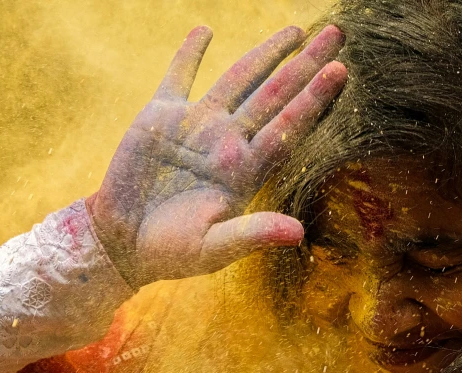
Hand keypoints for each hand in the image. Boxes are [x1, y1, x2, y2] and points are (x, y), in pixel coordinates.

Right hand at [88, 24, 346, 288]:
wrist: (122, 242)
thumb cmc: (170, 253)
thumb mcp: (212, 249)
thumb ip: (252, 234)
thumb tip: (299, 234)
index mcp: (244, 170)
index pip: (287, 127)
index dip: (313, 99)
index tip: (339, 70)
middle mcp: (227, 142)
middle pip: (274, 94)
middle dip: (304, 64)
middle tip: (335, 33)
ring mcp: (196, 126)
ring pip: (238, 79)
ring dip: (265, 53)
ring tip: (294, 29)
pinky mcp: (161, 118)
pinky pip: (178, 77)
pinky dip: (189, 54)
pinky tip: (204, 30)